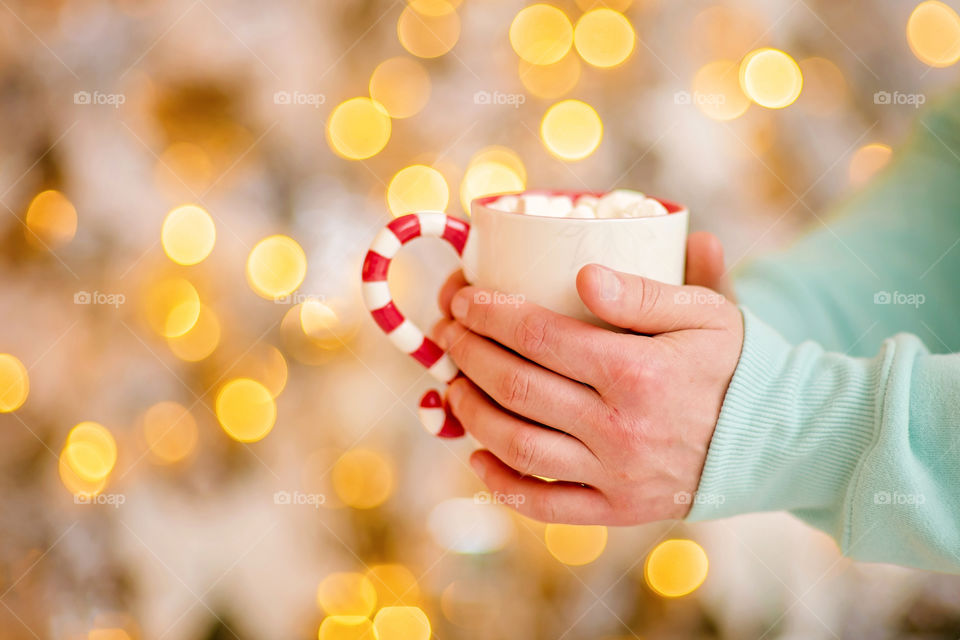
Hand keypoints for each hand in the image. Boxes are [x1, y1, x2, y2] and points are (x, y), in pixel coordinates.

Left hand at [431, 232, 742, 524]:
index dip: (491, 315)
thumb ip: (645, 290)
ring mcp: (616, 475)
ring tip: (452, 384)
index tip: (466, 299)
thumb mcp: (704, 311)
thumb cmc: (731, 363)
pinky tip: (477, 455)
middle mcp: (620, 427)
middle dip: (469, 355)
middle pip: (518, 387)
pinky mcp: (618, 509)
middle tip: (448, 333)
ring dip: (473, 413)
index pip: (541, 336)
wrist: (774, 437)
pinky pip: (546, 505)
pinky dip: (503, 485)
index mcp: (638, 371)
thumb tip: (584, 274)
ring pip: (520, 446)